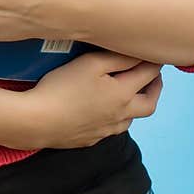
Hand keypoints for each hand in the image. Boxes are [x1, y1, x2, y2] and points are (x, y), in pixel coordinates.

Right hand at [23, 50, 162, 149]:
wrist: (37, 121)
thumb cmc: (62, 87)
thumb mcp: (91, 63)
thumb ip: (118, 58)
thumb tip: (139, 54)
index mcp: (123, 94)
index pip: (149, 75)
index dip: (155, 63)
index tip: (156, 54)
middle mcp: (120, 115)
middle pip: (150, 104)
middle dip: (155, 88)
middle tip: (153, 76)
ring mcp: (106, 130)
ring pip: (131, 119)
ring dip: (135, 105)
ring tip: (129, 92)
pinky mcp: (91, 139)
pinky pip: (112, 129)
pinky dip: (116, 117)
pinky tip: (104, 110)